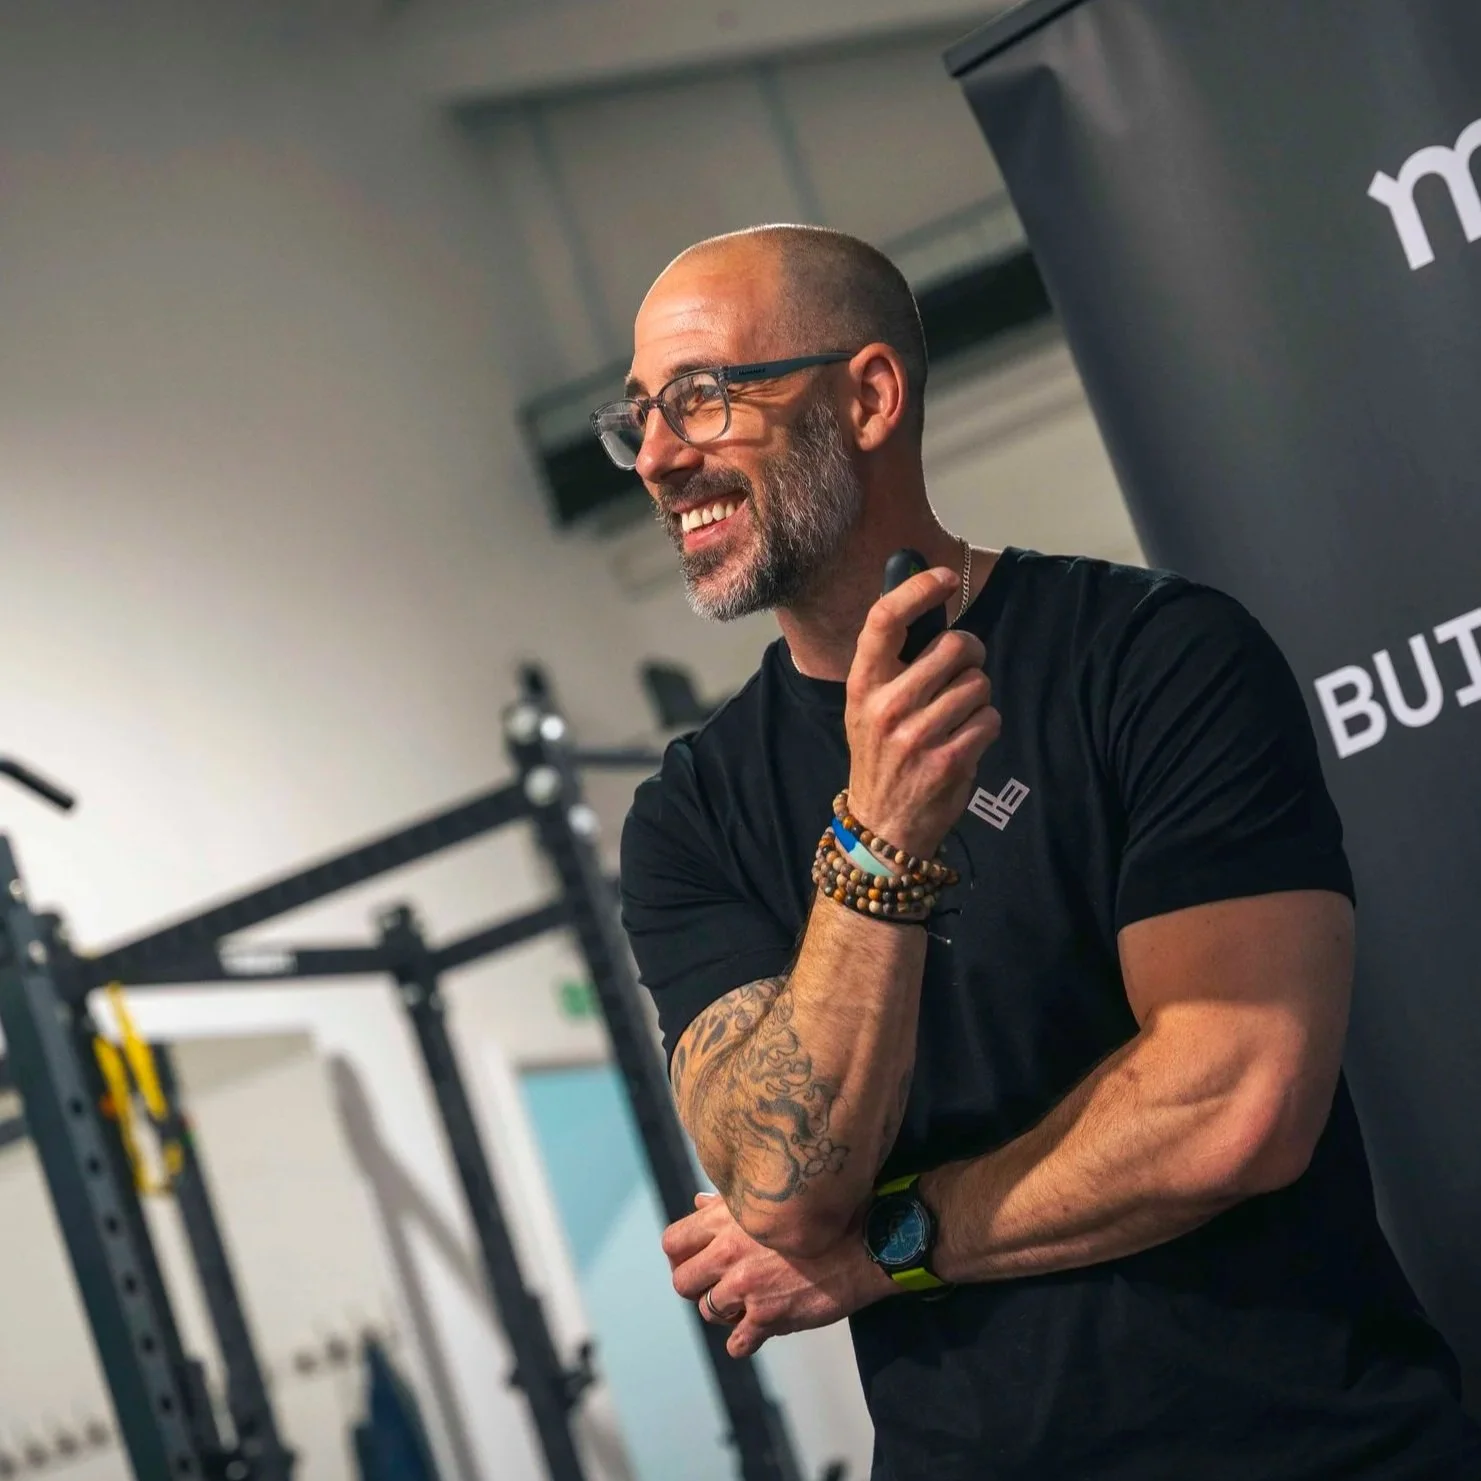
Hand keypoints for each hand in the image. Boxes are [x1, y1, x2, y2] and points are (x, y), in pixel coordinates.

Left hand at [662, 1194, 896, 1357]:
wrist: (864, 1241)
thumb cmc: (820, 1215)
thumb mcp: (769, 1199)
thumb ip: (729, 1205)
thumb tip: (698, 1203)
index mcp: (726, 1219)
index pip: (672, 1242)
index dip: (680, 1256)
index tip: (695, 1261)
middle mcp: (729, 1252)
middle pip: (682, 1283)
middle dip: (697, 1288)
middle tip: (719, 1287)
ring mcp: (746, 1287)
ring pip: (708, 1313)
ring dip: (725, 1312)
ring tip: (748, 1303)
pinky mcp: (767, 1317)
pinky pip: (737, 1344)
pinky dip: (747, 1340)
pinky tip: (763, 1326)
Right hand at [845, 566, 999, 855]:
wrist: (883, 825)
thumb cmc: (882, 753)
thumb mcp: (867, 705)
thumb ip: (892, 661)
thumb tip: (924, 597)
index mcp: (862, 684)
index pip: (884, 620)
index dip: (916, 589)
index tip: (942, 577)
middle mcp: (885, 707)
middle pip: (954, 647)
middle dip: (970, 655)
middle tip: (963, 669)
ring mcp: (916, 736)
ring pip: (978, 684)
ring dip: (978, 696)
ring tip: (958, 716)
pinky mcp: (948, 761)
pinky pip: (990, 719)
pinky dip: (986, 726)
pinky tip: (965, 741)